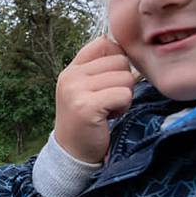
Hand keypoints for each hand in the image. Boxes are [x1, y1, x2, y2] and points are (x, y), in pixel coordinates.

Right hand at [54, 36, 134, 162]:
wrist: (72, 153)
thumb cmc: (86, 120)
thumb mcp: (85, 89)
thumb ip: (99, 69)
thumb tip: (124, 49)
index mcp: (71, 70)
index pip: (103, 44)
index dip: (116, 60)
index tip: (108, 82)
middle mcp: (70, 77)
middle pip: (120, 60)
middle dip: (122, 82)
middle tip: (106, 101)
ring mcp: (76, 91)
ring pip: (125, 78)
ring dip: (124, 97)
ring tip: (107, 109)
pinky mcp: (86, 106)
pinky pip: (124, 95)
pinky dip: (123, 108)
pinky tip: (108, 117)